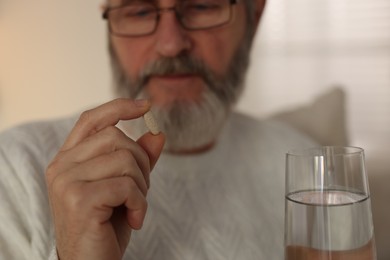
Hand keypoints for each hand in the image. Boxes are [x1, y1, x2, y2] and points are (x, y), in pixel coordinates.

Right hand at [46, 99, 164, 259]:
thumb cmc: (106, 225)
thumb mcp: (125, 187)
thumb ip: (138, 160)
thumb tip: (158, 134)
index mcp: (69, 159)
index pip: (91, 120)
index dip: (119, 107)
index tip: (146, 105)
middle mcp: (62, 166)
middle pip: (117, 138)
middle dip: (140, 163)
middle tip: (139, 192)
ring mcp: (67, 181)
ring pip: (124, 159)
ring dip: (141, 185)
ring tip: (135, 207)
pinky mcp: (79, 199)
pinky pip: (126, 185)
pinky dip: (140, 203)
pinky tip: (135, 220)